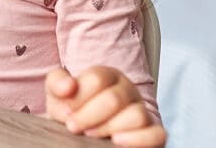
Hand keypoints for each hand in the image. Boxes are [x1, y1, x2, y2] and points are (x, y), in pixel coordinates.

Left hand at [45, 66, 165, 146]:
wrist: (82, 131)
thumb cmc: (72, 109)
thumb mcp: (58, 94)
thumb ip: (57, 83)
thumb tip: (68, 86)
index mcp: (107, 75)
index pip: (97, 79)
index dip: (78, 97)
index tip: (65, 111)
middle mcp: (128, 90)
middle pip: (114, 99)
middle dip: (88, 116)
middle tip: (73, 127)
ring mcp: (143, 110)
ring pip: (136, 116)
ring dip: (108, 128)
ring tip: (90, 135)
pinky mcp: (153, 132)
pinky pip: (157, 135)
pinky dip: (138, 140)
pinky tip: (116, 142)